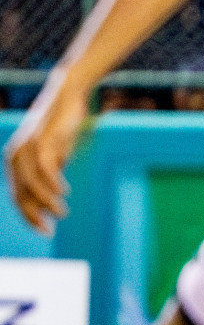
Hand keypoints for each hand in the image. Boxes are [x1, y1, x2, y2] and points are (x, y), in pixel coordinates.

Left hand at [5, 75, 88, 234]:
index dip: (30, 215)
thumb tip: (52, 193)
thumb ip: (50, 169)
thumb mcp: (55, 151)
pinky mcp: (41, 141)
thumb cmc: (62, 123)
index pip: (18, 196)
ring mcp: (26, 148)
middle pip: (20, 194)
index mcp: (15, 160)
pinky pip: (45, 169)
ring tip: (61, 213)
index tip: (44, 230)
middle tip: (49, 230)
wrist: (67, 93)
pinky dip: (53, 184)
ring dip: (47, 202)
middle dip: (34, 215)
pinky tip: (63, 193)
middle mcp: (15, 156)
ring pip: (32, 185)